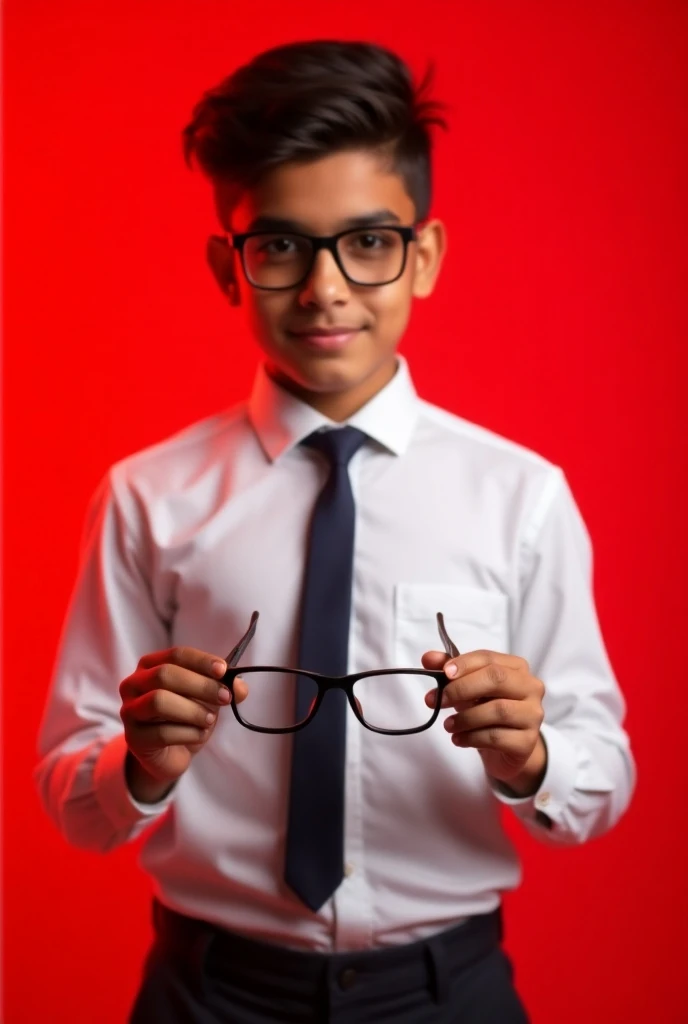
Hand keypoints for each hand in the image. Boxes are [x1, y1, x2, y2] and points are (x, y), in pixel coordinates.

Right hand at [120, 646, 247, 802]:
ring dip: (192, 710)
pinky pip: (161, 732)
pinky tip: (200, 735)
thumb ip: (224, 688)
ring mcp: (130, 711)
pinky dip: (188, 733)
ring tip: (210, 720)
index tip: (223, 670)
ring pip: (159, 701)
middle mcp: (134, 684)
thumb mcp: (208, 698)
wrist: (170, 754)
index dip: (201, 661)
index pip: (176, 655)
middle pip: (165, 675)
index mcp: (151, 665)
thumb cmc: (186, 717)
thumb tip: (239, 686)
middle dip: (200, 685)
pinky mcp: (134, 737)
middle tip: (225, 697)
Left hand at [423, 648, 546, 795]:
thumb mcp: (467, 688)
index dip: (464, 664)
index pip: (489, 658)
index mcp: (517, 668)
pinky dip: (472, 738)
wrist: (508, 749)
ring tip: (448, 725)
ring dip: (465, 717)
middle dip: (462, 689)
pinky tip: (459, 739)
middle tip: (439, 700)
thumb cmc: (488, 710)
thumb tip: (428, 658)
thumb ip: (449, 672)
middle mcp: (531, 688)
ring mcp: (533, 715)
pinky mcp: (527, 742)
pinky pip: (496, 737)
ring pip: (497, 710)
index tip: (443, 673)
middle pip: (496, 679)